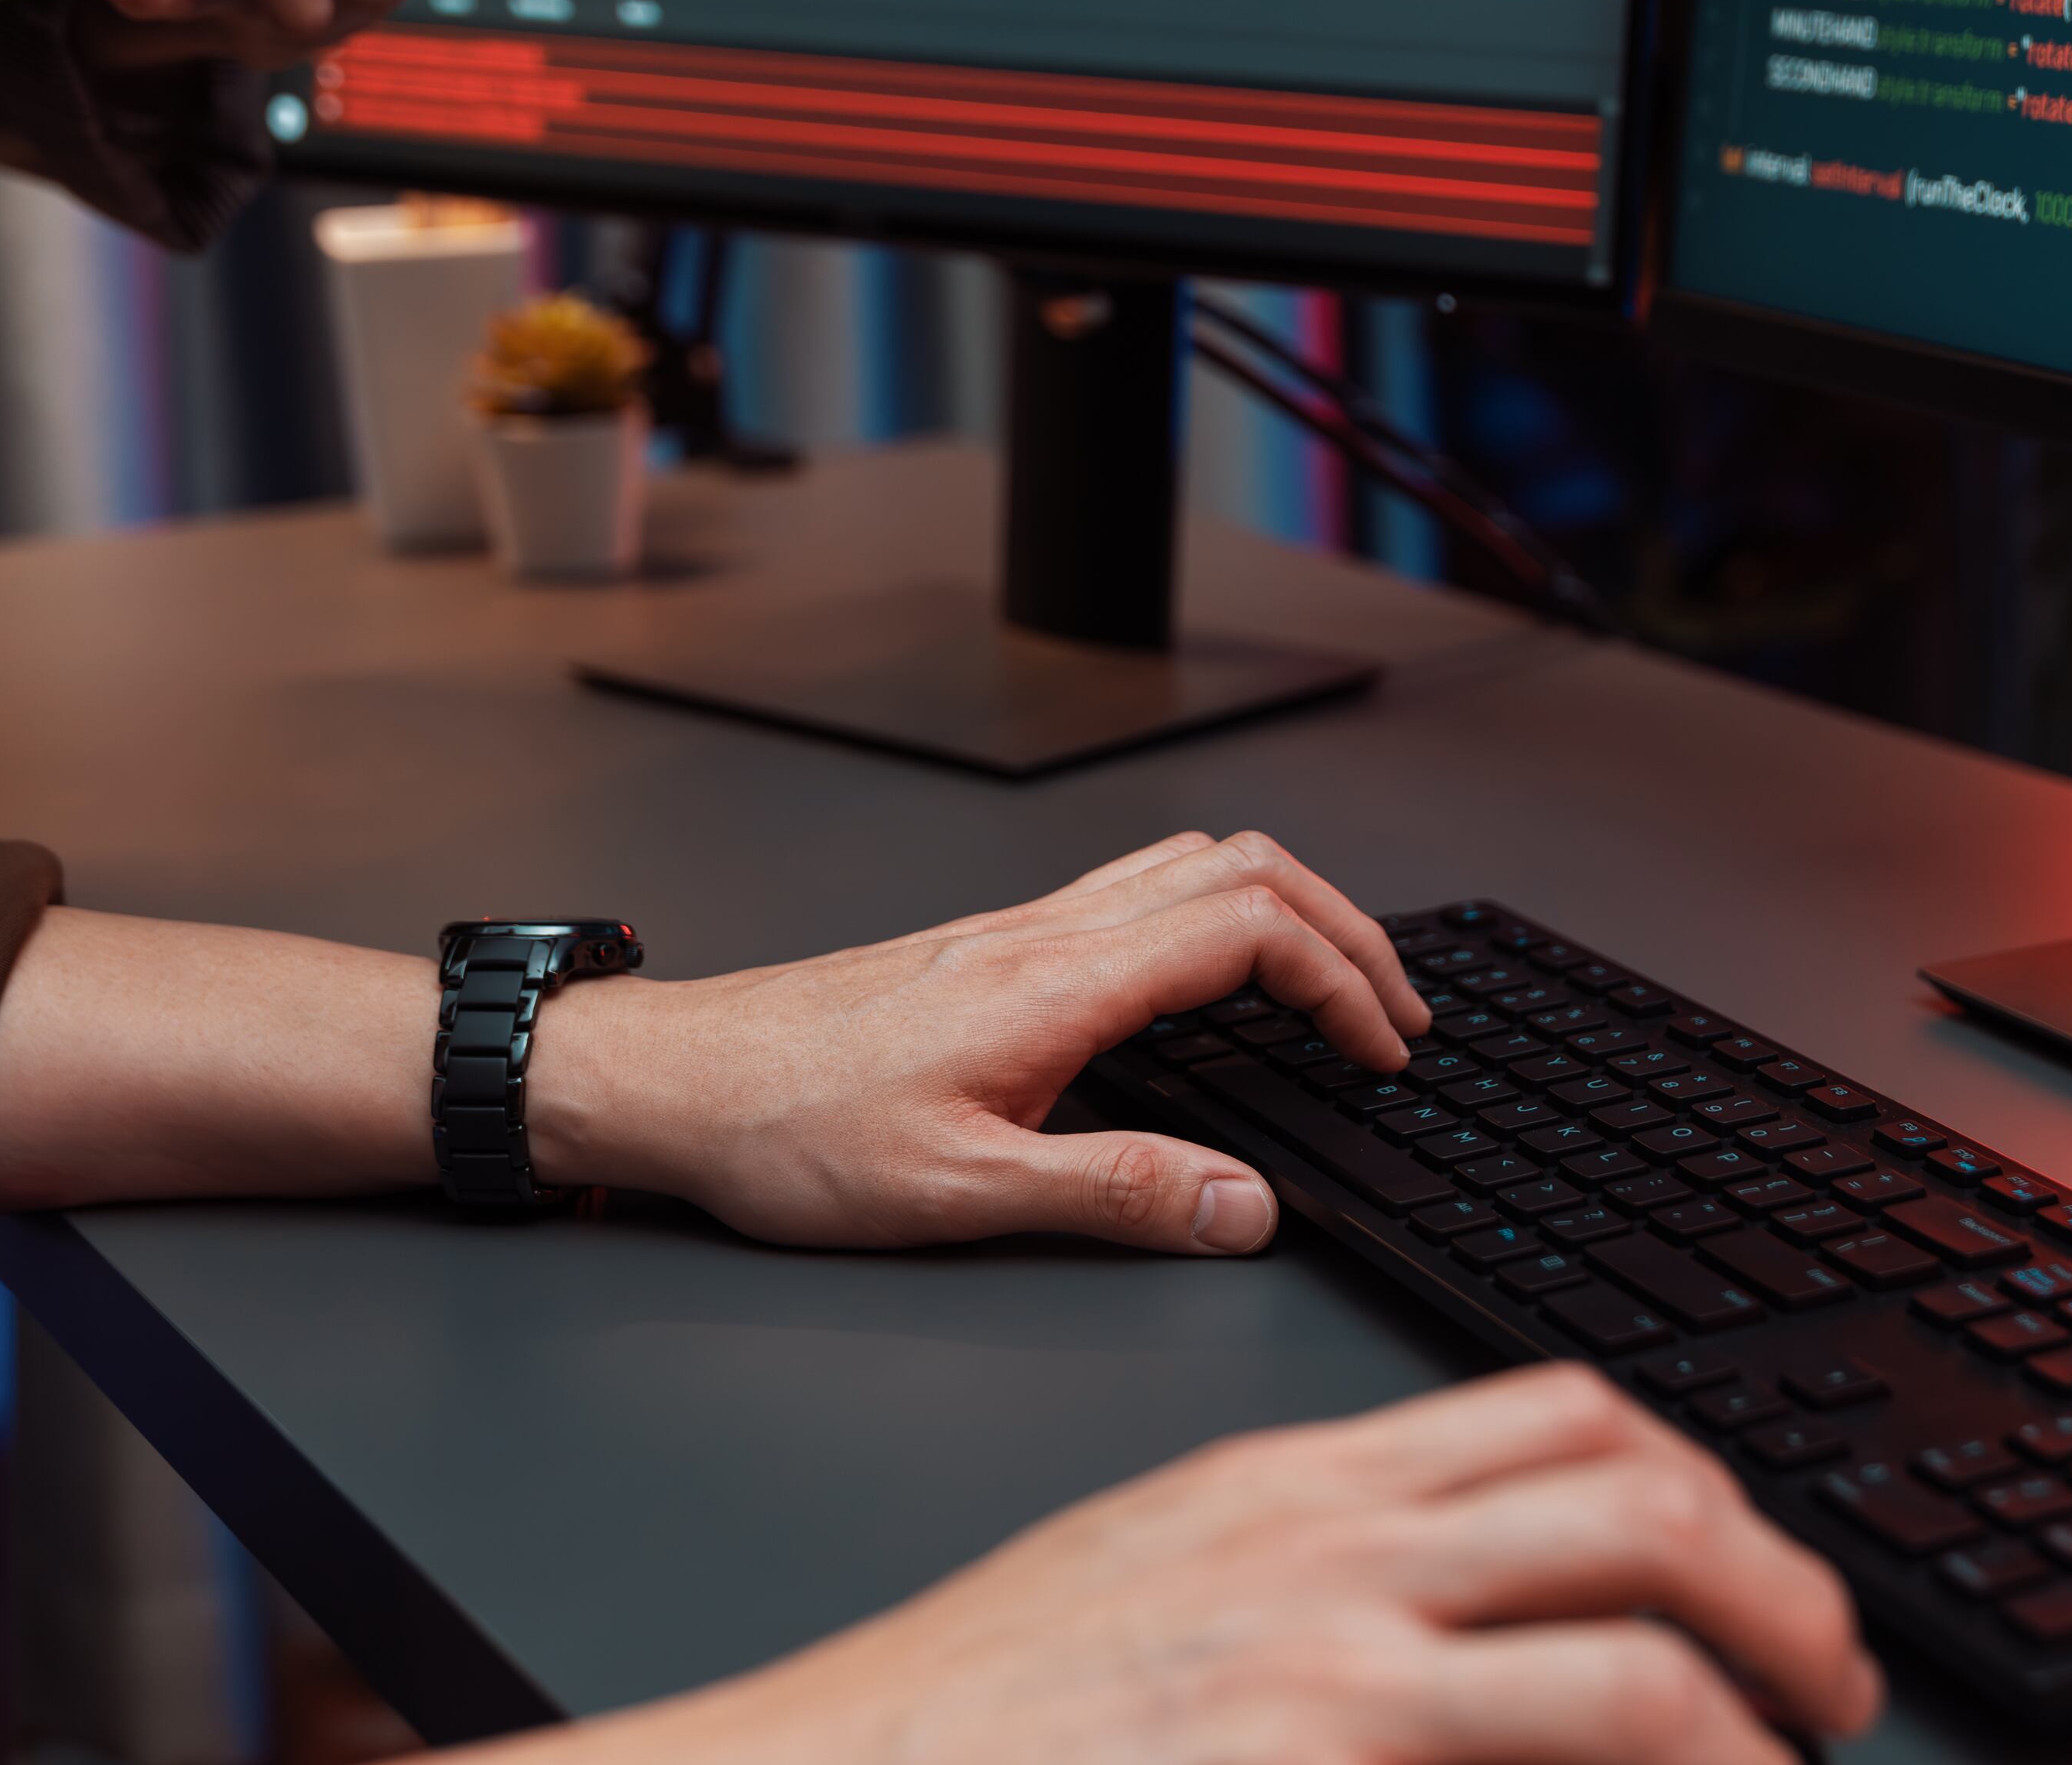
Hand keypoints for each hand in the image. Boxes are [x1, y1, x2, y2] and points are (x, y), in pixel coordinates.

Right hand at [509, 1364, 1882, 1764]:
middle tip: (1826, 1674)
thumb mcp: (1154, 1598)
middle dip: (1775, 1580)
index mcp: (1287, 1486)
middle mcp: (1325, 1541)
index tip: (1748, 1564)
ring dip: (1762, 1693)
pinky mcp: (1315, 1748)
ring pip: (1637, 1632)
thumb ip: (1302, 1589)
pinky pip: (1570, 1739)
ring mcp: (1326, 1651)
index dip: (1693, 1481)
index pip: (1552, 1418)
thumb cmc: (972, 1720)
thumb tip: (1444, 1640)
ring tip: (1802, 1750)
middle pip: (1631, 1494)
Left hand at [527, 831, 1430, 1256]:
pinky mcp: (989, 948)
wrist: (671, 1085)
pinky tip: (1216, 984)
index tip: (1384, 1054)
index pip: (1253, 929)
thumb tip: (1246, 1207)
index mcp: (1056, 984)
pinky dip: (1219, 917)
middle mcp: (1044, 933)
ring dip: (1287, 911)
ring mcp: (1016, 930)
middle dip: (1348, 929)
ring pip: (1191, 863)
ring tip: (1337, 987)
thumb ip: (1114, 1195)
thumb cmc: (786, 1135)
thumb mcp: (957, 1197)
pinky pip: (1137, 891)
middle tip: (1399, 1012)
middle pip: (1244, 867)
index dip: (1347, 981)